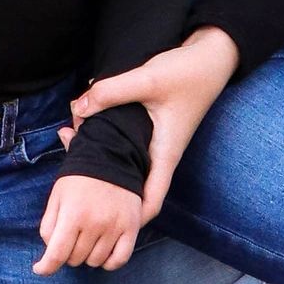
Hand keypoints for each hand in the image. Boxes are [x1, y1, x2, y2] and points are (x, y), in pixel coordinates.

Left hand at [34, 175, 143, 274]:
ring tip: (86, 240)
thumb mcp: (56, 198)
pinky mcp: (131, 228)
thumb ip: (48, 226)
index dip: (45, 267)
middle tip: (69, 239)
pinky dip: (108, 263)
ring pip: (95, 262)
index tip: (40, 269)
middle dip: (67, 254)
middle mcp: (95, 223)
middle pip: (75, 259)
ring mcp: (115, 227)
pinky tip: (102, 253)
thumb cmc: (78, 180)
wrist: (110, 159)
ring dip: (86, 256)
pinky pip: (119, 260)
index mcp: (73, 214)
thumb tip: (49, 255)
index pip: (56, 255)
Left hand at [65, 25, 238, 220]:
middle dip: (108, 193)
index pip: (151, 200)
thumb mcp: (149, 79)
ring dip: (104, 166)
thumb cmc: (188, 72)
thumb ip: (112, 91)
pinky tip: (84, 129)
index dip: (131, 220)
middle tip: (77, 188)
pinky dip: (106, 144)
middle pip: (133, 187)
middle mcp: (161, 153)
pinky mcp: (150, 128)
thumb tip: (78, 107)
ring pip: (127, 166)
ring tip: (73, 154)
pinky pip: (126, 146)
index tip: (106, 228)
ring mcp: (156, 142)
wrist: (210, 55)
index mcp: (166, 153)